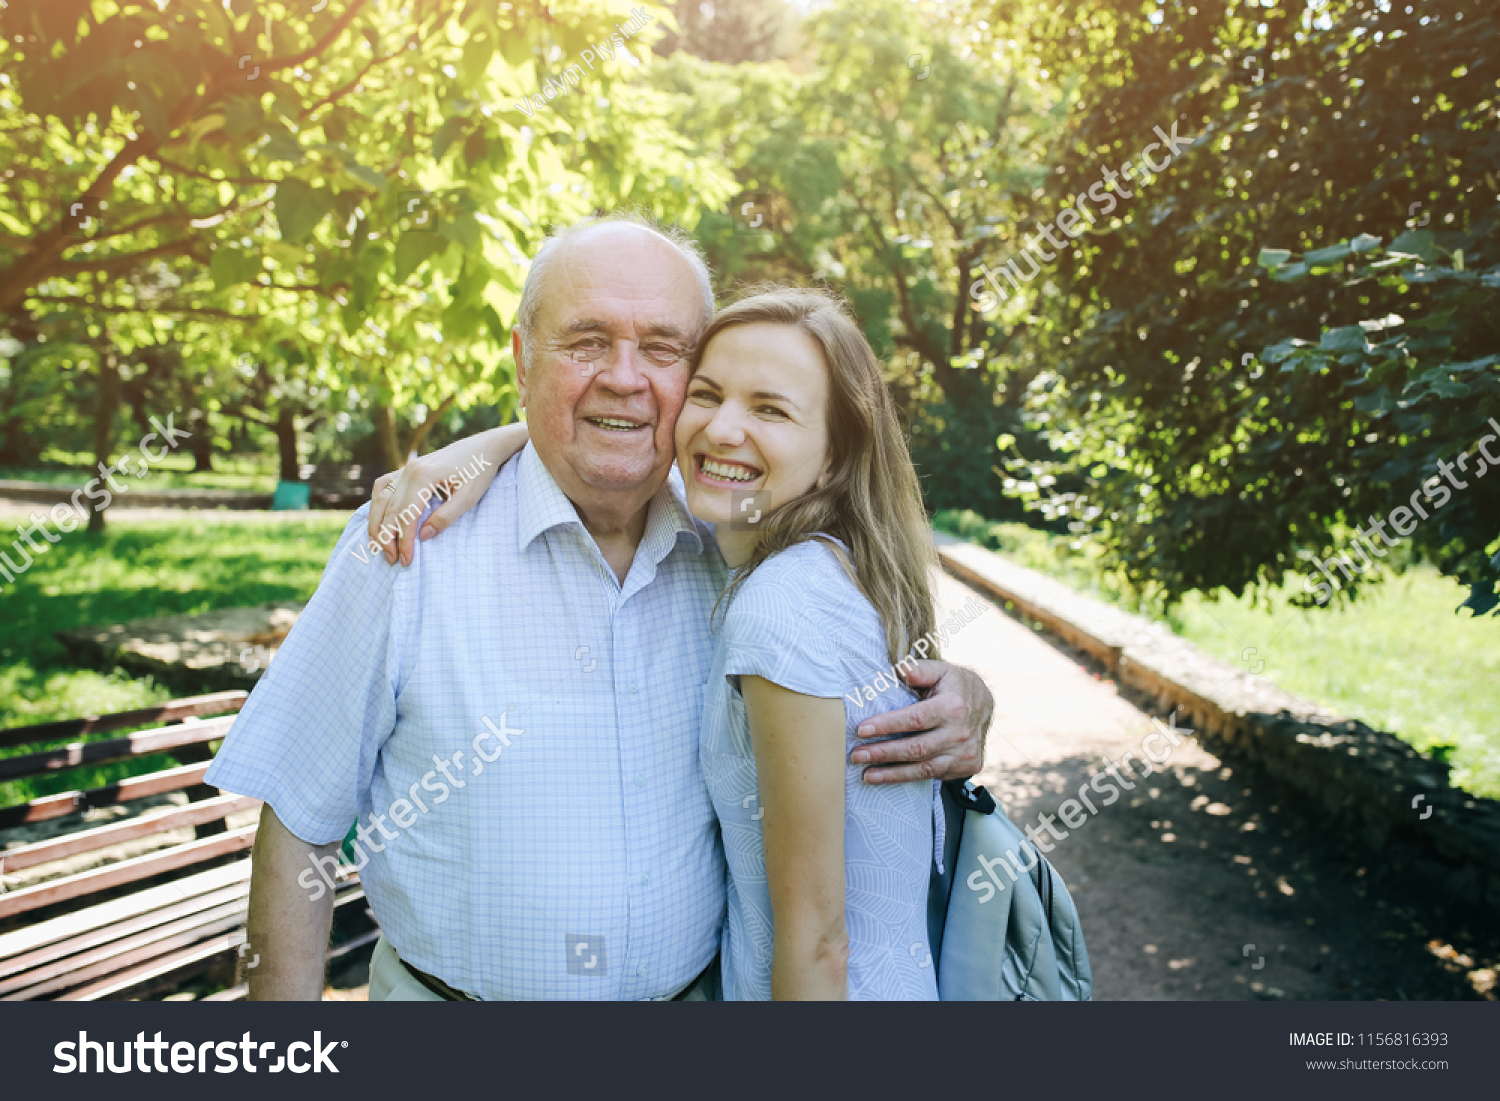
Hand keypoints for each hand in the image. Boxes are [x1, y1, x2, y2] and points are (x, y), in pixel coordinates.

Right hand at [367, 424, 525, 565]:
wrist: (484, 447)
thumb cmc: (480, 472)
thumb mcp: (468, 498)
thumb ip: (445, 518)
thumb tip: (422, 536)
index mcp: (424, 477)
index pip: (406, 515)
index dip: (404, 541)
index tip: (405, 560)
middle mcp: (409, 470)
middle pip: (389, 509)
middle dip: (386, 537)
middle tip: (391, 560)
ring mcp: (406, 467)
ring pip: (380, 498)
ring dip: (377, 523)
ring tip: (378, 545)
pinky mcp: (408, 468)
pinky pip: (383, 486)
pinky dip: (378, 504)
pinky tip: (379, 519)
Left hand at [849, 660, 991, 783]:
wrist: (985, 705)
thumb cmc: (954, 685)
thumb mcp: (941, 670)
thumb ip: (919, 669)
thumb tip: (899, 668)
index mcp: (953, 706)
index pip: (915, 719)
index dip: (887, 726)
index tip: (862, 730)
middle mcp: (960, 733)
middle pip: (916, 748)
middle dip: (883, 753)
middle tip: (856, 755)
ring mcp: (964, 753)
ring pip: (923, 768)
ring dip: (892, 773)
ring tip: (866, 774)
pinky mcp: (966, 766)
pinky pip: (932, 775)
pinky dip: (908, 778)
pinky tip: (888, 777)